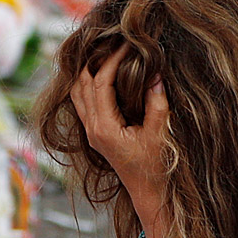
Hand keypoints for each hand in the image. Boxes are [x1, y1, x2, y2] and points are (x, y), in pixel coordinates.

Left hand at [72, 56, 169, 194]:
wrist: (148, 193)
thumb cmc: (155, 168)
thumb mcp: (159, 133)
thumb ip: (157, 103)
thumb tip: (156, 74)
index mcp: (104, 128)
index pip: (100, 83)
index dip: (111, 60)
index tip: (125, 45)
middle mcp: (92, 129)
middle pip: (81, 85)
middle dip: (93, 61)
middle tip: (110, 43)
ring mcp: (91, 133)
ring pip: (77, 94)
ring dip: (86, 73)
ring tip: (102, 54)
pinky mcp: (96, 135)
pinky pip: (83, 104)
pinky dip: (88, 86)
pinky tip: (101, 75)